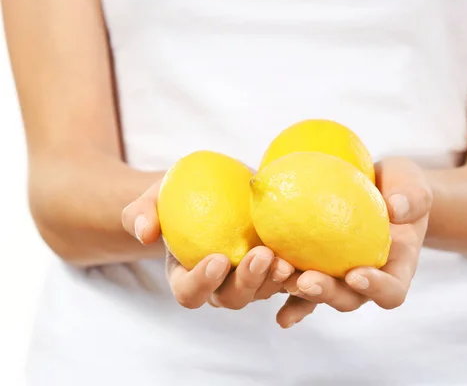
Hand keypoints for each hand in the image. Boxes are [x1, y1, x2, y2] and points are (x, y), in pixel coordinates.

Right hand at [122, 179, 294, 309]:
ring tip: (286, 258)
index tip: (218, 258)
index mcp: (187, 275)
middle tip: (261, 256)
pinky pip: (289, 281)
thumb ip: (142, 212)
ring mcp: (251, 279)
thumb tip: (144, 232)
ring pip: (264, 292)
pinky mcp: (275, 268)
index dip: (202, 282)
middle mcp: (220, 285)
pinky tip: (307, 262)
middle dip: (247, 282)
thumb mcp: (157, 195)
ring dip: (275, 279)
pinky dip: (299, 278)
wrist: (218, 185)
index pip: (190, 292)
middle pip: (232, 298)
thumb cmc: (182, 193)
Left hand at [276, 156, 431, 327]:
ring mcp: (339, 275)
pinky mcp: (316, 264)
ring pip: (320, 294)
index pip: (391, 290)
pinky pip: (298, 280)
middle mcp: (367, 279)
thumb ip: (412, 196)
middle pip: (349, 299)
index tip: (356, 273)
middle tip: (307, 280)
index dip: (375, 288)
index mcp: (397, 267)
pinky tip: (265, 285)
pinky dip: (282, 287)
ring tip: (280, 276)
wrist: (381, 186)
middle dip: (327, 294)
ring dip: (299, 291)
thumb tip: (396, 207)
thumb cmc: (402, 188)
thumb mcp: (413, 186)